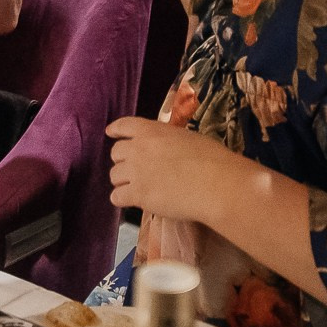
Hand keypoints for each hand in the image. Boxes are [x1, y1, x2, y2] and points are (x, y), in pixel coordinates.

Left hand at [104, 117, 251, 221]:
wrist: (216, 183)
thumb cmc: (212, 159)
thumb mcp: (187, 138)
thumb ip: (168, 141)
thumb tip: (165, 150)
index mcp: (152, 130)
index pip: (124, 125)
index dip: (116, 130)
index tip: (110, 133)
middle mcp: (139, 148)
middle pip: (115, 153)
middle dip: (123, 161)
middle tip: (135, 171)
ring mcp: (137, 171)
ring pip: (114, 176)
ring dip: (123, 181)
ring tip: (137, 188)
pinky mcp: (139, 194)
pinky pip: (116, 197)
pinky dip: (123, 199)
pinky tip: (133, 202)